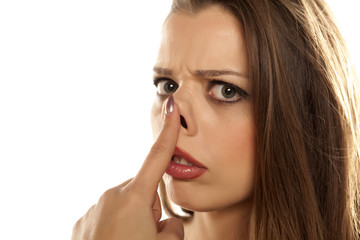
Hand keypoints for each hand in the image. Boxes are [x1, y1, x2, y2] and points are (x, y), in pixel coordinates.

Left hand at [72, 96, 183, 239]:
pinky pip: (108, 217)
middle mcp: (112, 196)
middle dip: (151, 209)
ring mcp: (94, 209)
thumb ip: (172, 227)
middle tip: (149, 236)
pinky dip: (116, 229)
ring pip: (126, 207)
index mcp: (134, 197)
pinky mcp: (83, 224)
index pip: (157, 157)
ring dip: (134, 222)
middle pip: (144, 192)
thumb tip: (164, 222)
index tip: (171, 107)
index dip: (168, 131)